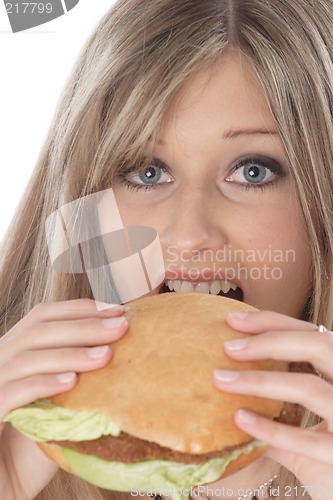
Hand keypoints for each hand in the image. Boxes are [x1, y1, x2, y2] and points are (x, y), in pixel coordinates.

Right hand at [0, 299, 127, 499]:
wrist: (4, 484)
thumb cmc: (34, 442)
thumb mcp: (58, 401)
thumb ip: (76, 376)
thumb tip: (120, 350)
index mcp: (14, 351)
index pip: (43, 315)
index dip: (78, 309)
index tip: (115, 310)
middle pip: (39, 330)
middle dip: (83, 326)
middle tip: (121, 327)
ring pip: (26, 358)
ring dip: (69, 353)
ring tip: (105, 356)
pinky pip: (11, 393)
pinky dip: (42, 384)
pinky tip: (72, 383)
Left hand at [213, 311, 332, 499]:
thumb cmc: (330, 457)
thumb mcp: (307, 427)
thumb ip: (279, 410)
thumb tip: (230, 385)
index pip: (312, 333)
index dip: (273, 322)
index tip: (233, 320)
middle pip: (318, 345)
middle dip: (269, 340)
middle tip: (228, 347)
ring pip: (308, 387)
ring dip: (259, 380)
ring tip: (221, 379)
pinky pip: (304, 439)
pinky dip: (269, 428)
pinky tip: (239, 420)